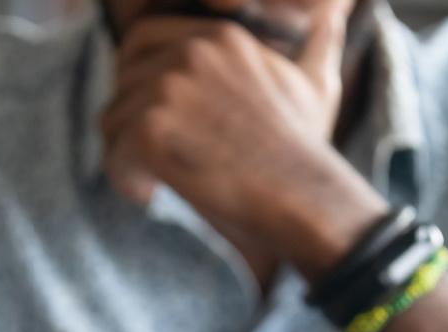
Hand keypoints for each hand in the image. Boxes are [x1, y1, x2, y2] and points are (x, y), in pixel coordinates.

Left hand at [100, 1, 388, 281]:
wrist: (303, 197)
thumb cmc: (307, 153)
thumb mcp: (315, 84)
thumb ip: (317, 45)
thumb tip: (334, 16)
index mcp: (221, 37)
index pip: (144, 37)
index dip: (137, 77)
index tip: (150, 115)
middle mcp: (191, 52)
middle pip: (123, 78)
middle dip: (127, 116)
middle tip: (144, 153)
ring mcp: (169, 88)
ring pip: (114, 119)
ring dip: (126, 154)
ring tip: (152, 181)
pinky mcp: (152, 129)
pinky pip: (114, 154)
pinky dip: (126, 180)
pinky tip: (148, 194)